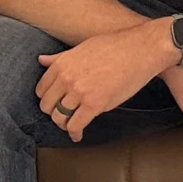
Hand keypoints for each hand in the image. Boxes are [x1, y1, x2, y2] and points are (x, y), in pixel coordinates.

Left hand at [36, 21, 168, 139]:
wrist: (141, 49)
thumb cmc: (115, 46)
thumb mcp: (82, 48)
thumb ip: (60, 58)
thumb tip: (41, 60)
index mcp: (62, 64)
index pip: (41, 90)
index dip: (48, 99)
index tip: (56, 103)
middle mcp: (66, 78)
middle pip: (47, 106)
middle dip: (54, 113)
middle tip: (64, 116)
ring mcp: (80, 91)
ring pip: (59, 118)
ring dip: (65, 124)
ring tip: (72, 125)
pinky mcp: (95, 103)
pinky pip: (76, 125)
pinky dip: (75, 133)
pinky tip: (78, 135)